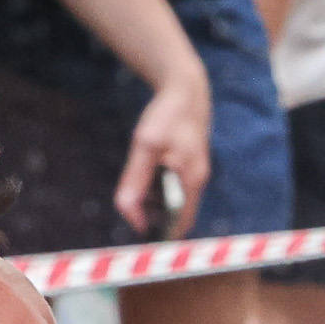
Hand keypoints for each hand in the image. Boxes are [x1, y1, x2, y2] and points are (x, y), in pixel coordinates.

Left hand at [118, 77, 212, 239]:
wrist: (186, 89)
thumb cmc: (167, 115)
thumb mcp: (146, 145)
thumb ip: (136, 178)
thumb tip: (126, 209)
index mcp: (191, 180)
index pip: (179, 223)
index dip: (160, 233)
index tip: (138, 234)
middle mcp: (198, 180)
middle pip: (179, 215)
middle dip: (156, 221)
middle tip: (131, 218)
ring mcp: (196, 172)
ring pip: (177, 202)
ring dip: (157, 207)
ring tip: (135, 202)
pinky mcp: (190, 165)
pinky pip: (176, 189)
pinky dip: (160, 193)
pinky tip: (145, 183)